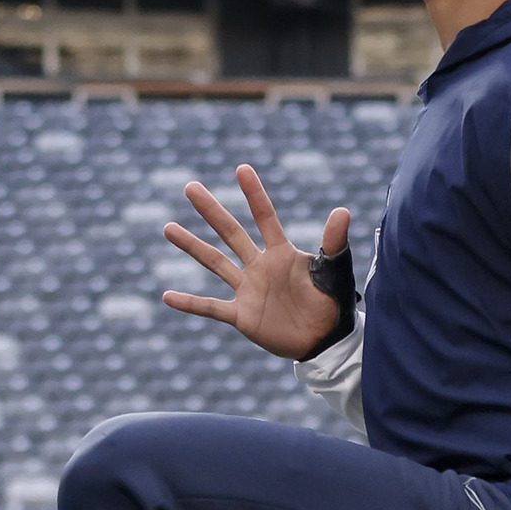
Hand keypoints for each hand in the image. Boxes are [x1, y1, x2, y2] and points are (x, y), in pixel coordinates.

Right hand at [159, 165, 350, 360]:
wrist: (325, 340)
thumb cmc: (332, 303)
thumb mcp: (334, 271)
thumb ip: (333, 243)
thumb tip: (342, 211)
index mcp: (281, 253)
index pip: (265, 217)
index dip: (254, 194)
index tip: (242, 169)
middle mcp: (260, 266)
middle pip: (231, 233)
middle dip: (211, 210)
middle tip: (190, 187)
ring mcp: (248, 290)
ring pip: (214, 263)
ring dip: (192, 245)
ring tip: (168, 228)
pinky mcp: (242, 316)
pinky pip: (211, 308)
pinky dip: (190, 303)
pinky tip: (168, 296)